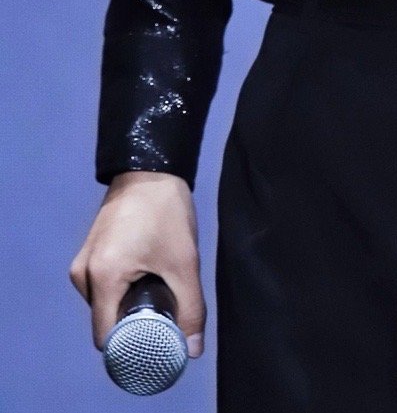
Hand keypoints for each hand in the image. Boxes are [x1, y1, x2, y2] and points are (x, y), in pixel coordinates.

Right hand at [69, 170, 205, 358]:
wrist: (150, 168)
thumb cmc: (165, 214)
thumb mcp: (184, 263)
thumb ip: (190, 308)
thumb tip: (193, 350)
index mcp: (100, 279)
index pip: (105, 337)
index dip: (128, 348)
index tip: (152, 347)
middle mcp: (82, 274)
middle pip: (105, 320)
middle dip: (132, 324)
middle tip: (162, 316)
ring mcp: (82, 262)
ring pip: (104, 303)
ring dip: (127, 305)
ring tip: (156, 291)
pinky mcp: (88, 251)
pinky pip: (102, 286)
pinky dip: (121, 290)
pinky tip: (144, 277)